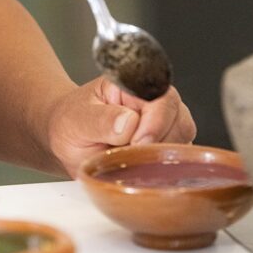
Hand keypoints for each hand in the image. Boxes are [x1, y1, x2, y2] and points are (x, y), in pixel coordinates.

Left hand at [46, 76, 196, 178]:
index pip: (160, 95)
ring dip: (161, 156)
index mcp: (132, 84)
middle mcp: (153, 99)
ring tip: (131, 159)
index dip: (155, 122)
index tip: (137, 142)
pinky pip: (180, 157)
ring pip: (183, 138)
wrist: (68, 138)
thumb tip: (128, 122)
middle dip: (158, 143)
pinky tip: (141, 167)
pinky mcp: (166, 144)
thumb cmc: (71, 123)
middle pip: (179, 118)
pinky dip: (164, 166)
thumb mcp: (77, 120)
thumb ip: (101, 120)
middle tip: (130, 155)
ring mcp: (163, 122)